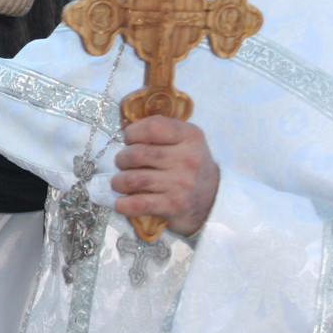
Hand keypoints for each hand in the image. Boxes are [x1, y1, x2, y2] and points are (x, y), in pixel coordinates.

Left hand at [110, 116, 218, 235]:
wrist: (214, 199)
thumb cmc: (189, 165)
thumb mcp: (184, 140)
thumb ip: (159, 131)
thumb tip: (122, 128)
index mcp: (190, 136)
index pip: (153, 127)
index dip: (133, 132)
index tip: (130, 140)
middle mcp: (187, 159)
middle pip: (136, 154)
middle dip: (121, 159)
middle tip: (124, 164)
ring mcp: (181, 184)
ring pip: (132, 179)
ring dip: (119, 181)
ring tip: (120, 182)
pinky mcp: (174, 206)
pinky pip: (138, 204)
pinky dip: (123, 205)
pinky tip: (121, 203)